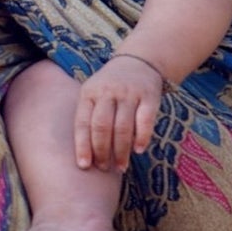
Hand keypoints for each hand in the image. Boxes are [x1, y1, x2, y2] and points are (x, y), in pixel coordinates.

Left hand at [74, 53, 165, 170]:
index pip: (83, 122)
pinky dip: (142, 137)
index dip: (82, 146)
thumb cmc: (110, 88)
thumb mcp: (93, 95)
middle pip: (102, 126)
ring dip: (121, 151)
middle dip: (102, 151)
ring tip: (121, 166)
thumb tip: (85, 158)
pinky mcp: (149, 96)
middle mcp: (108, 92)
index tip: (84, 166)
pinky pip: (145, 120)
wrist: (138, 62)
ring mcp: (129, 93)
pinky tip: (138, 150)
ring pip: (123, 127)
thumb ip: (88, 119)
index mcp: (89, 93)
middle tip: (104, 168)